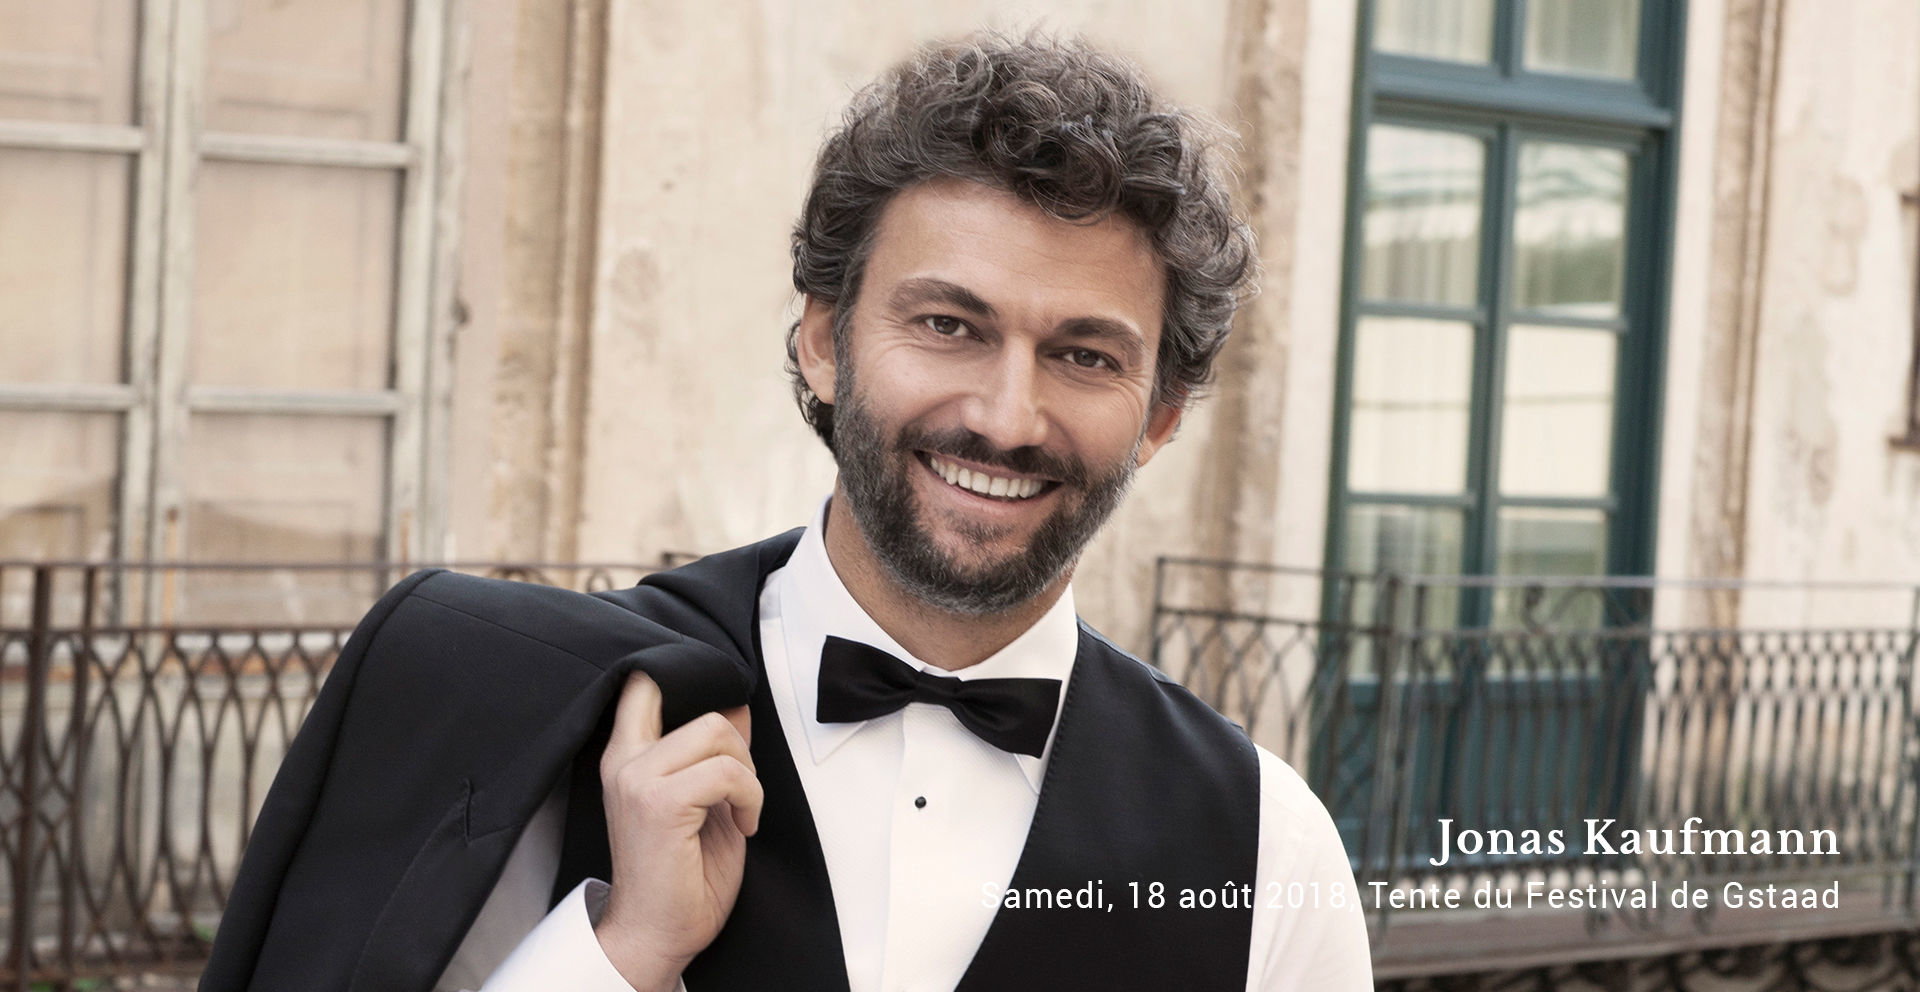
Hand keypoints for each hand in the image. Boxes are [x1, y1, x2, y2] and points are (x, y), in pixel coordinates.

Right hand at [592, 672, 761, 991]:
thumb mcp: (704, 799)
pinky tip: (744, 825)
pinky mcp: (660, 802)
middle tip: (742, 793)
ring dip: (748, 776)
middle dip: (744, 751)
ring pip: (720, 735)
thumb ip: (714, 753)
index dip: (694, 682)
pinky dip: (751, 798)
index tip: (726, 719)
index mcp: (627, 756)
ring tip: (742, 811)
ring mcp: (639, 779)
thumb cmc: (680, 876)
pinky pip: (728, 773)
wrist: (656, 934)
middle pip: (709, 712)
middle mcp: (625, 760)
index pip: (647, 684)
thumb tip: (739, 707)